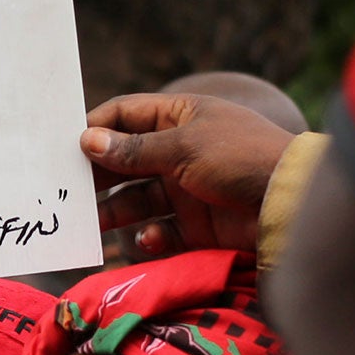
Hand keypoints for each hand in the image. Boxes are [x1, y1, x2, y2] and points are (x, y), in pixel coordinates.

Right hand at [81, 93, 298, 257]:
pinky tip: (148, 239)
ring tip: (91, 225)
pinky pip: (161, 230)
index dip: (95, 128)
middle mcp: (179, 150)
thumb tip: (86, 140)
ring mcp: (187, 188)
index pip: (125, 115)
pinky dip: (151, 237)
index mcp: (179, 117)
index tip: (64, 148)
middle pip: (125, 161)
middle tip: (66, 193)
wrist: (290, 202)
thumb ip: (133, 150)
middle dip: (97, 176)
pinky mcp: (196, 224)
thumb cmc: (238, 158)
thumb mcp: (182, 147)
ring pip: (138, 199)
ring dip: (114, 212)